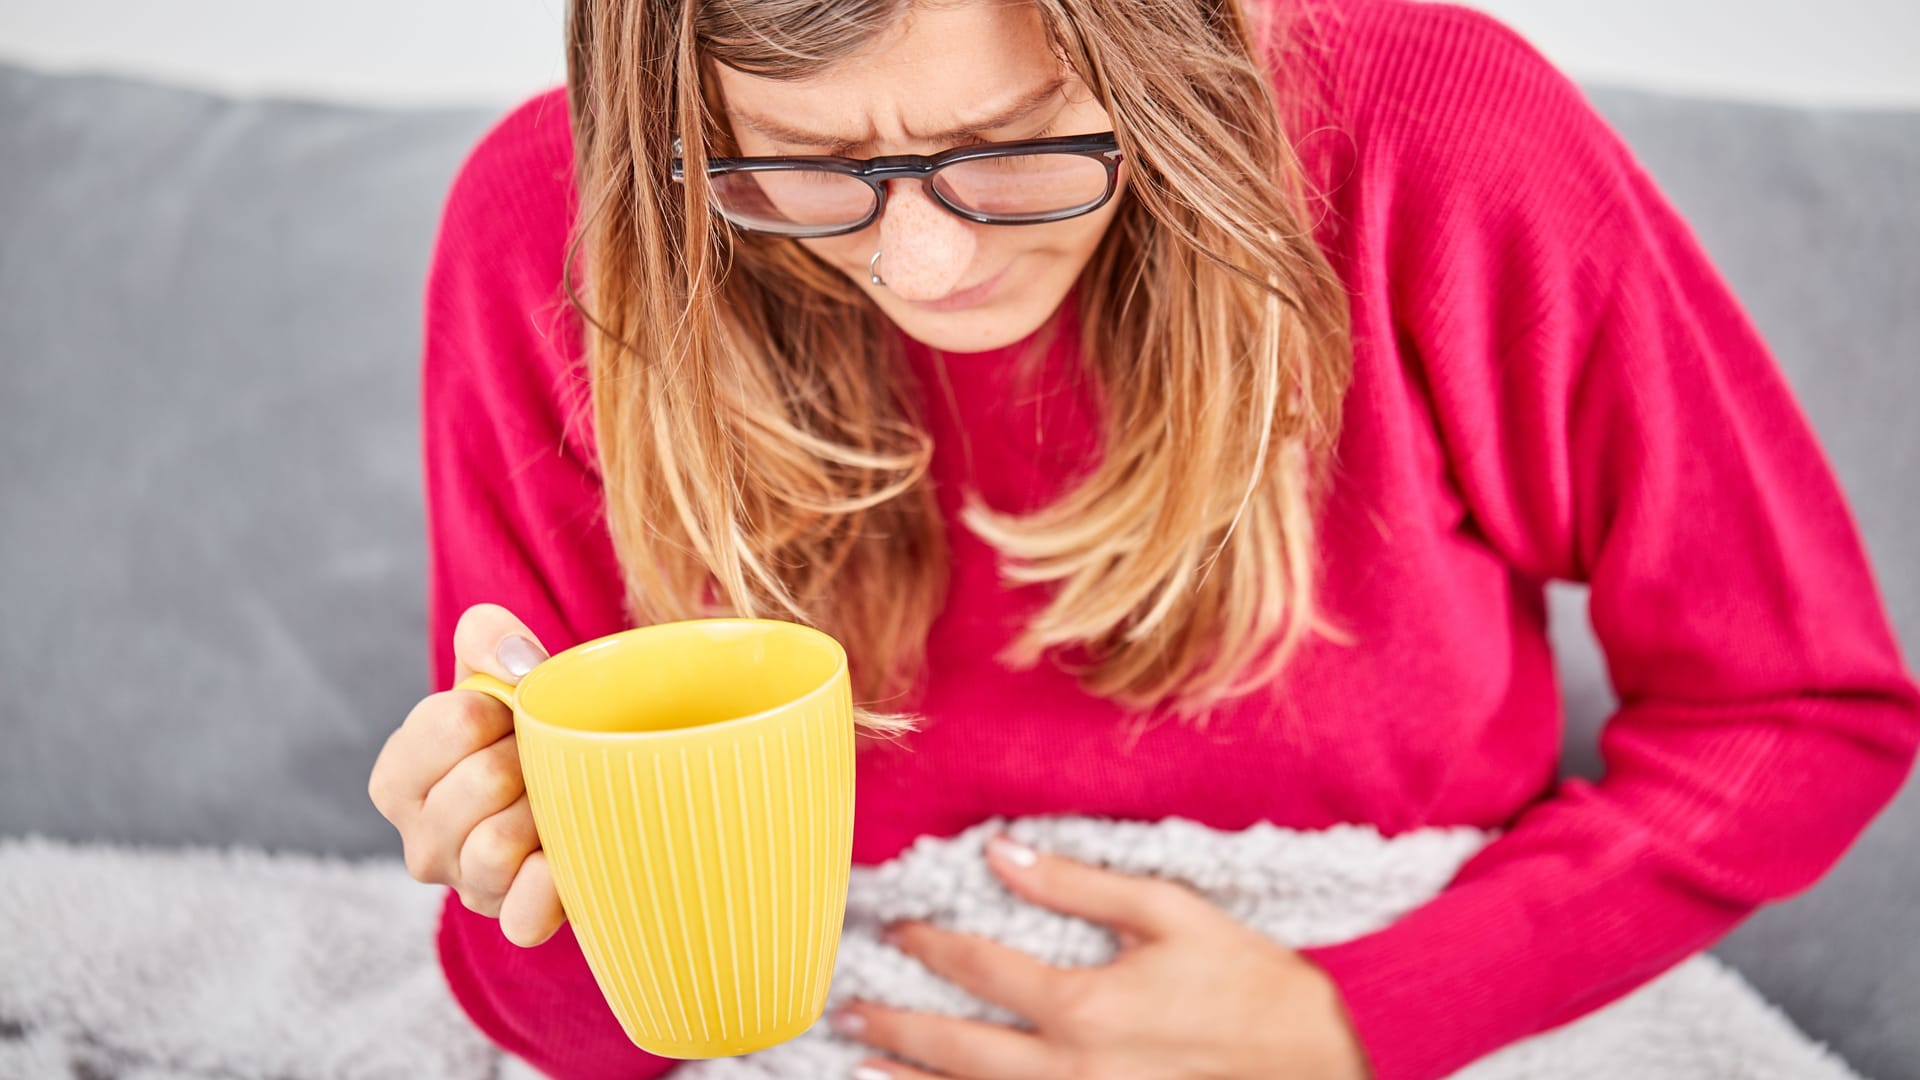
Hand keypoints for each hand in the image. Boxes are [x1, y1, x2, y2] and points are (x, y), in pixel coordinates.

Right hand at [368, 602, 564, 946]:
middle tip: (542, 758)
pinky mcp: (511, 920)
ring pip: (500, 843)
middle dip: (529, 757)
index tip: (514, 714)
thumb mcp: (492, 667)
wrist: (574, 781)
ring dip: (547, 810)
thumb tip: (519, 665)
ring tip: (555, 798)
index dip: (503, 709)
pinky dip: (551, 883)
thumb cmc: (519, 728)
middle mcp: (419, 843)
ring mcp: (465, 887)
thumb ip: (488, 636)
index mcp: (397, 779)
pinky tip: (565, 853)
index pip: (453, 724)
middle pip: (484, 781)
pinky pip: (523, 916)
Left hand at [832, 836, 1370, 1079]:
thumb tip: (1003, 851)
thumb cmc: (1255, 990)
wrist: (1318, 1076)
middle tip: (849, 1009)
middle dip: (897, 1026)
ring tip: (863, 1066)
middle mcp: (1069, 1070)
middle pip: (956, 1049)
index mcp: (1084, 1005)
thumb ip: (1082, 884)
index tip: (898, 932)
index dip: (931, 947)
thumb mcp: (1175, 916)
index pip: (980, 970)